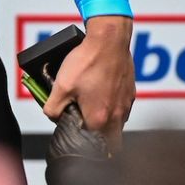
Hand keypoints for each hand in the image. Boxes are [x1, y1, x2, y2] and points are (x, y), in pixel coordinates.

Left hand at [45, 15, 133, 139]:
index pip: (91, 143)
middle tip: (83, 122)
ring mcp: (126, 105)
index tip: (72, 127)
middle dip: (97, 138)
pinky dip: (111, 106)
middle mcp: (118, 116)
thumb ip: (53, 108)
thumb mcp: (61, 86)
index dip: (79, 138)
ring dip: (104, 121)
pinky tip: (100, 92)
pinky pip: (121, 108)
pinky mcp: (131, 93)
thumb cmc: (87, 62)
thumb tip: (54, 117)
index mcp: (99, 119)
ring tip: (89, 104)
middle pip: (109, 141)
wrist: (109, 40)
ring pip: (117, 125)